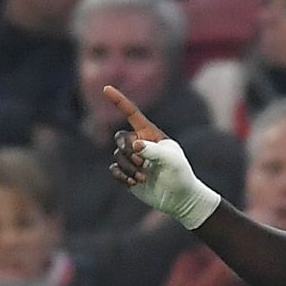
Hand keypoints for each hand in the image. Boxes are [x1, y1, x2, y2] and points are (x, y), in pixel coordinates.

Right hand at [104, 85, 220, 229]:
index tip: (106, 88)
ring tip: (145, 177)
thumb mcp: (171, 159)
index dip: (119, 101)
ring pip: (117, 156)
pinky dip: (123, 176)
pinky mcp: (127, 173)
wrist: (179, 197)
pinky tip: (135, 182)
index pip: (132, 114)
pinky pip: (114, 170)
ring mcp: (133, 158)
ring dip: (130, 167)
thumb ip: (152, 150)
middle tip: (143, 162)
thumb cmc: (179, 173)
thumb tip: (134, 145)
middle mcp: (140, 143)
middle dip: (128, 150)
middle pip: (120, 138)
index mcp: (151, 134)